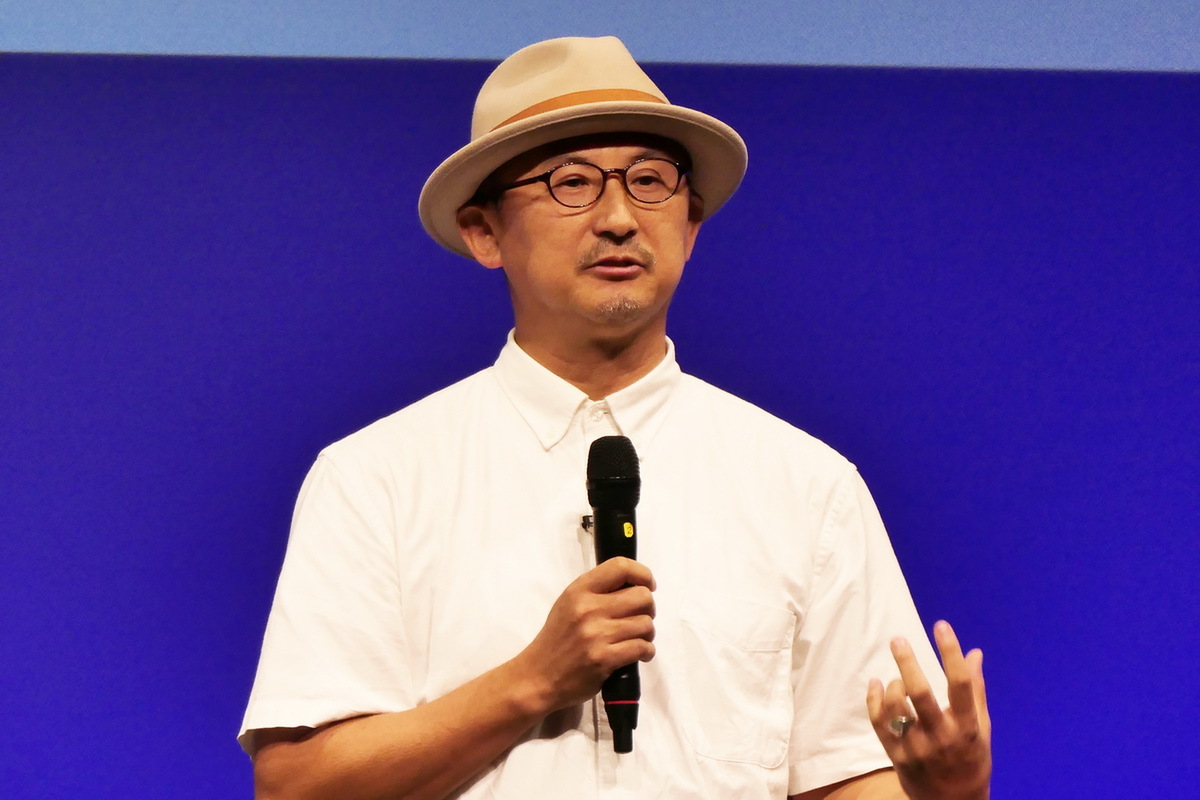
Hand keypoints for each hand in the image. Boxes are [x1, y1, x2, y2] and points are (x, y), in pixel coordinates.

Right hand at [515, 557, 655, 712]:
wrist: (538, 677)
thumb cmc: (557, 640)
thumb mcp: (569, 604)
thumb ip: (597, 592)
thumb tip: (634, 586)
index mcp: (579, 590)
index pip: (620, 567)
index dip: (643, 574)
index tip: (648, 586)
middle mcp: (588, 608)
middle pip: (642, 596)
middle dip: (648, 608)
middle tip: (639, 618)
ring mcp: (597, 634)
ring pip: (646, 624)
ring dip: (647, 633)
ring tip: (637, 638)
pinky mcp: (604, 659)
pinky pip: (642, 647)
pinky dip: (646, 651)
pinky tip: (638, 654)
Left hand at [866, 620, 990, 799]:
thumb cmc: (971, 758)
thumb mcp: (981, 728)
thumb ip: (976, 690)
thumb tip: (975, 652)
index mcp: (966, 727)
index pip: (960, 685)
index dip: (951, 653)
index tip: (941, 626)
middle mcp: (940, 736)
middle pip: (920, 694)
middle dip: (908, 663)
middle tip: (897, 639)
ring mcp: (915, 746)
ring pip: (896, 706)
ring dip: (894, 684)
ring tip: (897, 677)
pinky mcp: (896, 753)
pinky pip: (878, 721)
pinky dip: (874, 698)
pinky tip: (876, 683)